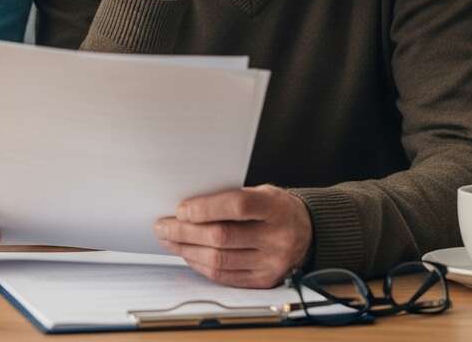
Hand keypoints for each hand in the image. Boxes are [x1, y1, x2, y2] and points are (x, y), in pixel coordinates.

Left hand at [154, 184, 312, 287]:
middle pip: (222, 237)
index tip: (181, 209)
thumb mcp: (261, 192)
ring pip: (219, 260)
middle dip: (185, 232)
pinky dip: (200, 265)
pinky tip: (188, 254)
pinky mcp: (264, 280)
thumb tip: (186, 207)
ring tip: (169, 240)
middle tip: (163, 226)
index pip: (237, 207)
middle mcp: (277, 237)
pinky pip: (224, 276)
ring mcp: (272, 263)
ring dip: (187, 250)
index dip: (205, 208)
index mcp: (276, 208)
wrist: (308, 231)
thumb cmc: (275, 207)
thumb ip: (230, 198)